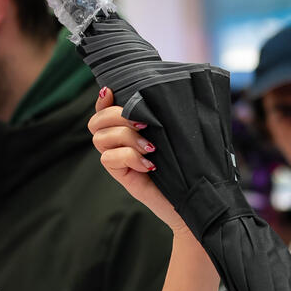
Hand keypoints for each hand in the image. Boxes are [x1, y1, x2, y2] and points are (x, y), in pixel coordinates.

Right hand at [88, 88, 188, 235]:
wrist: (194, 199)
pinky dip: (129, 157)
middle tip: (144, 124)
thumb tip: (159, 93)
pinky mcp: (122, 176)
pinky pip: (109, 159)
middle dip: (117, 116)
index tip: (111, 91)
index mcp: (129, 129)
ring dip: (125, 137)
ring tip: (151, 148)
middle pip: (96, 122)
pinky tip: (150, 164)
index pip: (103, 110)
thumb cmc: (189, 164)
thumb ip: (160, 117)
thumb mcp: (175, 135)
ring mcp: (119, 160)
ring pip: (100, 138)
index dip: (102, 99)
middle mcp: (119, 144)